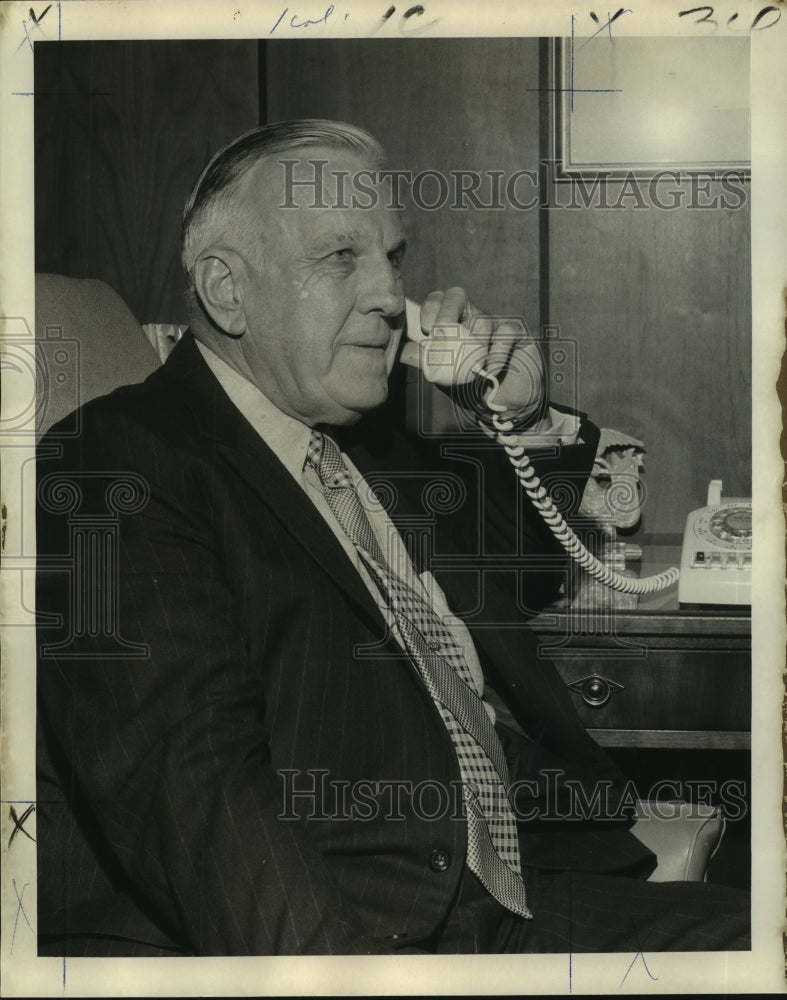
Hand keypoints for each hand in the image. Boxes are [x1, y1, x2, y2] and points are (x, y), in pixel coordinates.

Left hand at [399, 287, 545, 426]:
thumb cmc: (471, 386)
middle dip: (445, 312)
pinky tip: (492, 369)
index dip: (430, 307)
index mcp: (453, 322)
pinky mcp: (519, 333)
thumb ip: (424, 361)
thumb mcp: (443, 374)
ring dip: (473, 345)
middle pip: (457, 295)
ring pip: (482, 319)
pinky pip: (506, 332)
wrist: (503, 406)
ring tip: (472, 368)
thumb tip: (400, 351)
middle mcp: (473, 317)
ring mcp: (496, 323)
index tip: (425, 328)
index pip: (438, 299)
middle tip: (441, 333)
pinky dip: (497, 352)